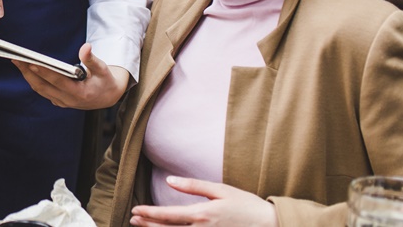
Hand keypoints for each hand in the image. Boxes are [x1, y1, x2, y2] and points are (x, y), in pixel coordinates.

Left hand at [15, 44, 129, 108]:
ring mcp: (62, 102)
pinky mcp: (59, 101)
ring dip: (27, 75)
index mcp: (80, 93)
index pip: (58, 82)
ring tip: (17, 61)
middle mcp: (69, 100)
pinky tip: (26, 69)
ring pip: (40, 89)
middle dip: (28, 72)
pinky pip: (43, 91)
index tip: (32, 62)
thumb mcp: (103, 69)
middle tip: (16, 58)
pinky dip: (33, 80)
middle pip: (43, 86)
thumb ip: (92, 59)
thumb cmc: (105, 80)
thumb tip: (85, 46)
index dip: (44, 73)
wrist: (108, 97)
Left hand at [130, 177, 277, 225]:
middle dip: (148, 226)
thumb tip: (170, 180)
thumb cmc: (246, 205)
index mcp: (203, 214)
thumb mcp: (220, 190)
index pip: (168, 215)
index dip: (149, 214)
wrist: (270, 225)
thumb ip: (193, 185)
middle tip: (133, 220)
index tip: (135, 210)